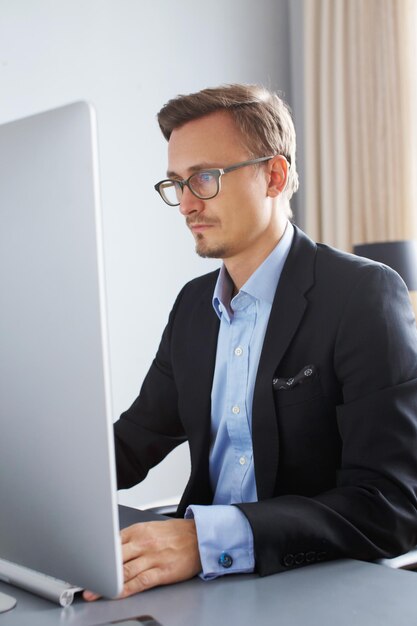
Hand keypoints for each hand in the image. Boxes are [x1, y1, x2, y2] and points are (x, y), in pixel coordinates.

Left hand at [83, 519, 200, 600]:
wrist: (200, 536)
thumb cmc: (175, 534)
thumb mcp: (150, 528)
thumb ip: (130, 538)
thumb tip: (109, 548)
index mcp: (139, 530)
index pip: (111, 542)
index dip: (95, 555)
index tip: (83, 564)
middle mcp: (144, 542)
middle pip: (114, 557)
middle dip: (97, 570)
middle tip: (82, 579)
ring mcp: (153, 557)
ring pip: (124, 571)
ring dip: (106, 583)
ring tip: (93, 591)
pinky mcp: (163, 571)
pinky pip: (141, 582)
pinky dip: (126, 589)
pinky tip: (116, 594)